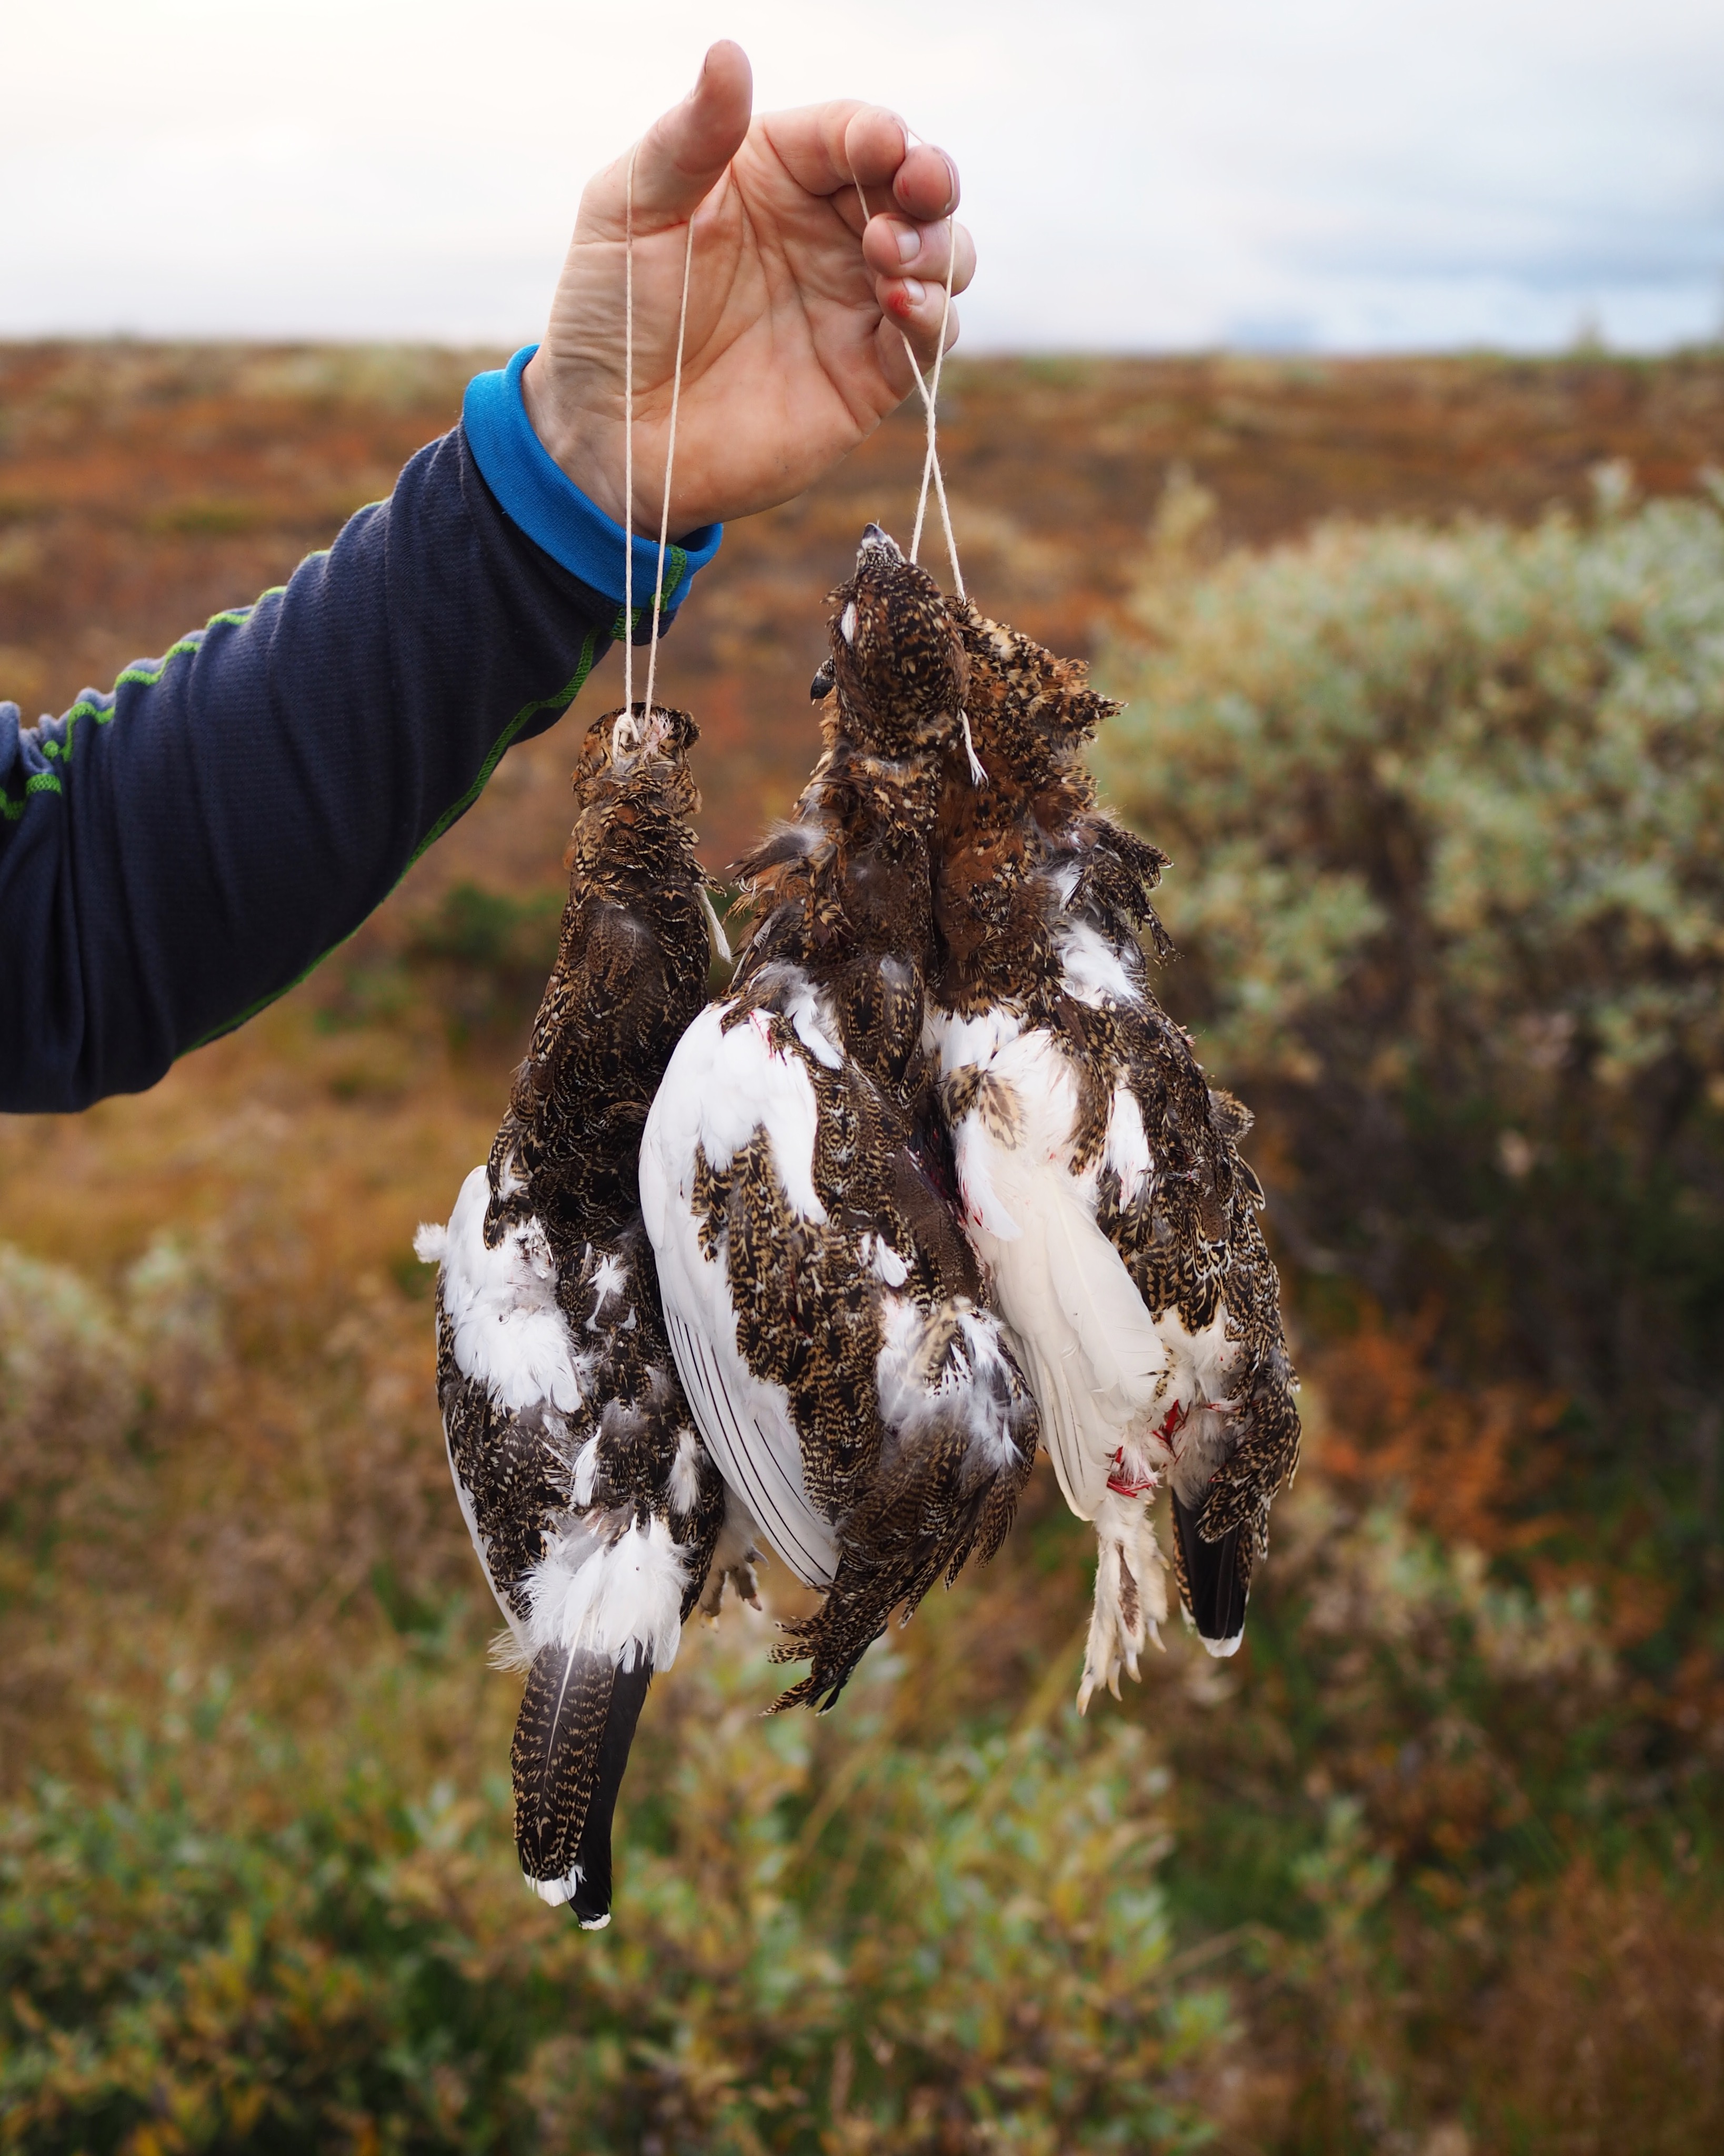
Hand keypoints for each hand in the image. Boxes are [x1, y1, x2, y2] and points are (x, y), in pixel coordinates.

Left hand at [521, 41, 974, 534]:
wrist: (607, 436)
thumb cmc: (607, 315)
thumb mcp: (630, 210)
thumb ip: (688, 137)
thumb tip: (729, 52)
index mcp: (772, 174)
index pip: (853, 134)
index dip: (882, 134)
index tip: (885, 146)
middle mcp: (824, 232)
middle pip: (916, 188)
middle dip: (932, 180)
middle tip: (917, 189)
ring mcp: (852, 305)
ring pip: (941, 258)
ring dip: (938, 246)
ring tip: (888, 253)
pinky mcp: (867, 377)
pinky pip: (930, 338)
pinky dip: (933, 316)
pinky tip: (898, 303)